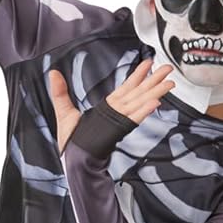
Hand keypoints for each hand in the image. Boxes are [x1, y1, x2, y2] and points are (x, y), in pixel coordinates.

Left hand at [48, 58, 175, 153]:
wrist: (73, 159)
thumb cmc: (71, 141)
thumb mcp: (64, 112)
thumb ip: (60, 92)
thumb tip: (53, 74)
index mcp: (107, 107)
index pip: (126, 87)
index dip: (138, 75)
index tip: (148, 63)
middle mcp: (117, 112)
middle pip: (139, 92)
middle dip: (154, 80)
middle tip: (168, 69)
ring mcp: (120, 120)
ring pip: (141, 103)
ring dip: (155, 93)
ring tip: (170, 84)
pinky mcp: (119, 129)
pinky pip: (134, 118)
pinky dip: (145, 110)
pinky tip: (156, 103)